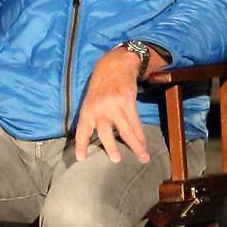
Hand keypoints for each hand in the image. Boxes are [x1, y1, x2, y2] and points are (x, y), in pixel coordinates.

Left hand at [72, 47, 154, 163]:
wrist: (115, 66)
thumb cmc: (100, 86)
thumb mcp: (90, 101)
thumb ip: (92, 118)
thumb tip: (93, 139)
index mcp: (87, 111)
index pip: (82, 131)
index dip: (81, 145)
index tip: (81, 159)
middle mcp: (100, 109)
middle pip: (106, 133)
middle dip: (111, 147)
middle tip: (116, 160)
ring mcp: (115, 106)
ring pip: (126, 130)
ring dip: (135, 145)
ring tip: (142, 157)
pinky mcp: (128, 102)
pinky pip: (136, 123)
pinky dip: (141, 135)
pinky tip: (145, 144)